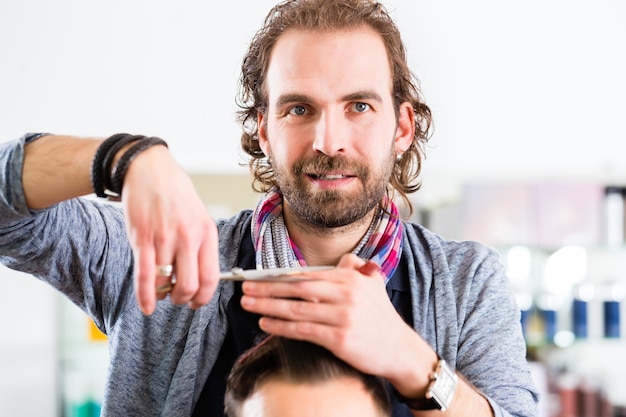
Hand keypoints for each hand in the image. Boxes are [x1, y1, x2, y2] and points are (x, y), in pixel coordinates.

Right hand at [121, 145, 219, 313]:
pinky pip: (144, 276)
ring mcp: (164, 238)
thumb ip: (201, 244)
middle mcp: (188, 237)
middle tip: (177, 298)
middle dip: (182, 299)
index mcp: (206, 232)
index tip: (196, 303)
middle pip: (189, 285)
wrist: (149, 170)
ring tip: (160, 291)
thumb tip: (201, 277)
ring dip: (162, 294)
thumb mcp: (199, 216)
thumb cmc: (175, 194)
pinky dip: (145, 297)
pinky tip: (146, 307)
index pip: (211, 277)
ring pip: (165, 283)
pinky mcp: (141, 238)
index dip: (204, 298)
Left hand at [240, 254, 435, 383]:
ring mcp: (343, 317)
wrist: (399, 349)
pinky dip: (280, 327)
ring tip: (248, 305)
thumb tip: (342, 260)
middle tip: (245, 289)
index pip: (306, 275)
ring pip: (296, 309)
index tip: (258, 277)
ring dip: (267, 307)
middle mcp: (346, 294)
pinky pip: (303, 331)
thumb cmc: (381, 318)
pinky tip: (265, 324)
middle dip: (267, 289)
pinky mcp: (339, 339)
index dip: (279, 276)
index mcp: (350, 278)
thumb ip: (355, 268)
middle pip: (297, 289)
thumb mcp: (373, 284)